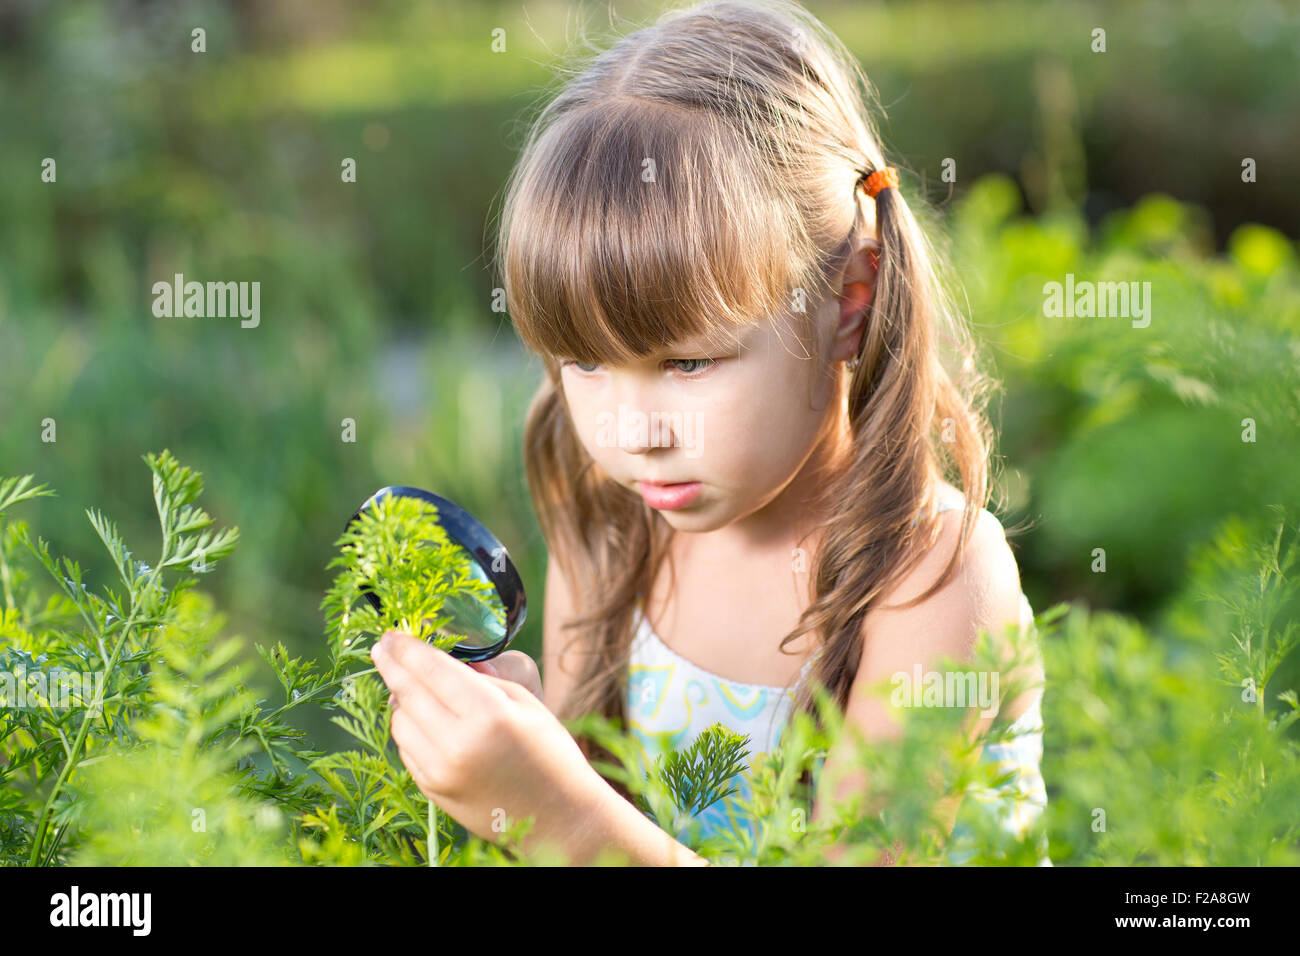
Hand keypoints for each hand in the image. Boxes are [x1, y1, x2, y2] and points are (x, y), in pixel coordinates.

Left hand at [370, 630, 603, 858]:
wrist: (559, 817)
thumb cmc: (551, 754)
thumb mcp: (527, 703)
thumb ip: (485, 679)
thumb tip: (447, 661)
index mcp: (488, 716)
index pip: (433, 671)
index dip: (408, 649)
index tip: (392, 634)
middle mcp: (458, 745)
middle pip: (408, 694)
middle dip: (392, 666)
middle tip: (382, 647)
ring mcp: (441, 772)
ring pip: (400, 723)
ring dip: (400, 700)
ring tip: (408, 686)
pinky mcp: (433, 791)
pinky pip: (407, 750)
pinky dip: (409, 730)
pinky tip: (420, 719)